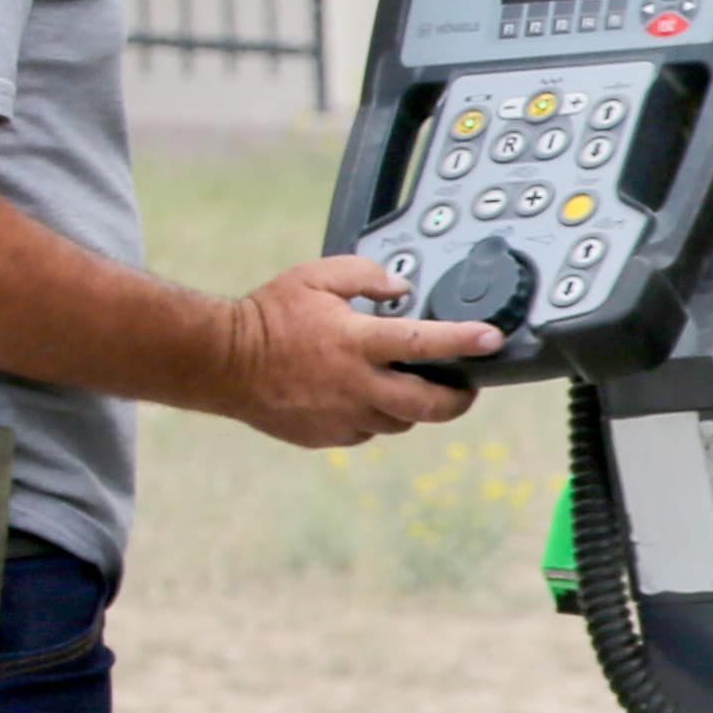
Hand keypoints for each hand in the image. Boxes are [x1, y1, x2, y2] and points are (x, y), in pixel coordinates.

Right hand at [215, 256, 495, 447]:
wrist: (220, 362)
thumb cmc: (267, 316)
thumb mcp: (315, 277)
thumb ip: (364, 276)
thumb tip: (401, 287)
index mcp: (357, 342)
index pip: (425, 343)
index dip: (465, 342)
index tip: (492, 339)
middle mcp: (356, 385)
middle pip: (431, 406)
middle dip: (458, 399)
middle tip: (465, 386)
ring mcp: (343, 416)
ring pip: (401, 421)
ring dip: (412, 406)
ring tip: (406, 385)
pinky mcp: (329, 437)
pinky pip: (368, 431)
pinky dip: (375, 416)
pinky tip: (363, 397)